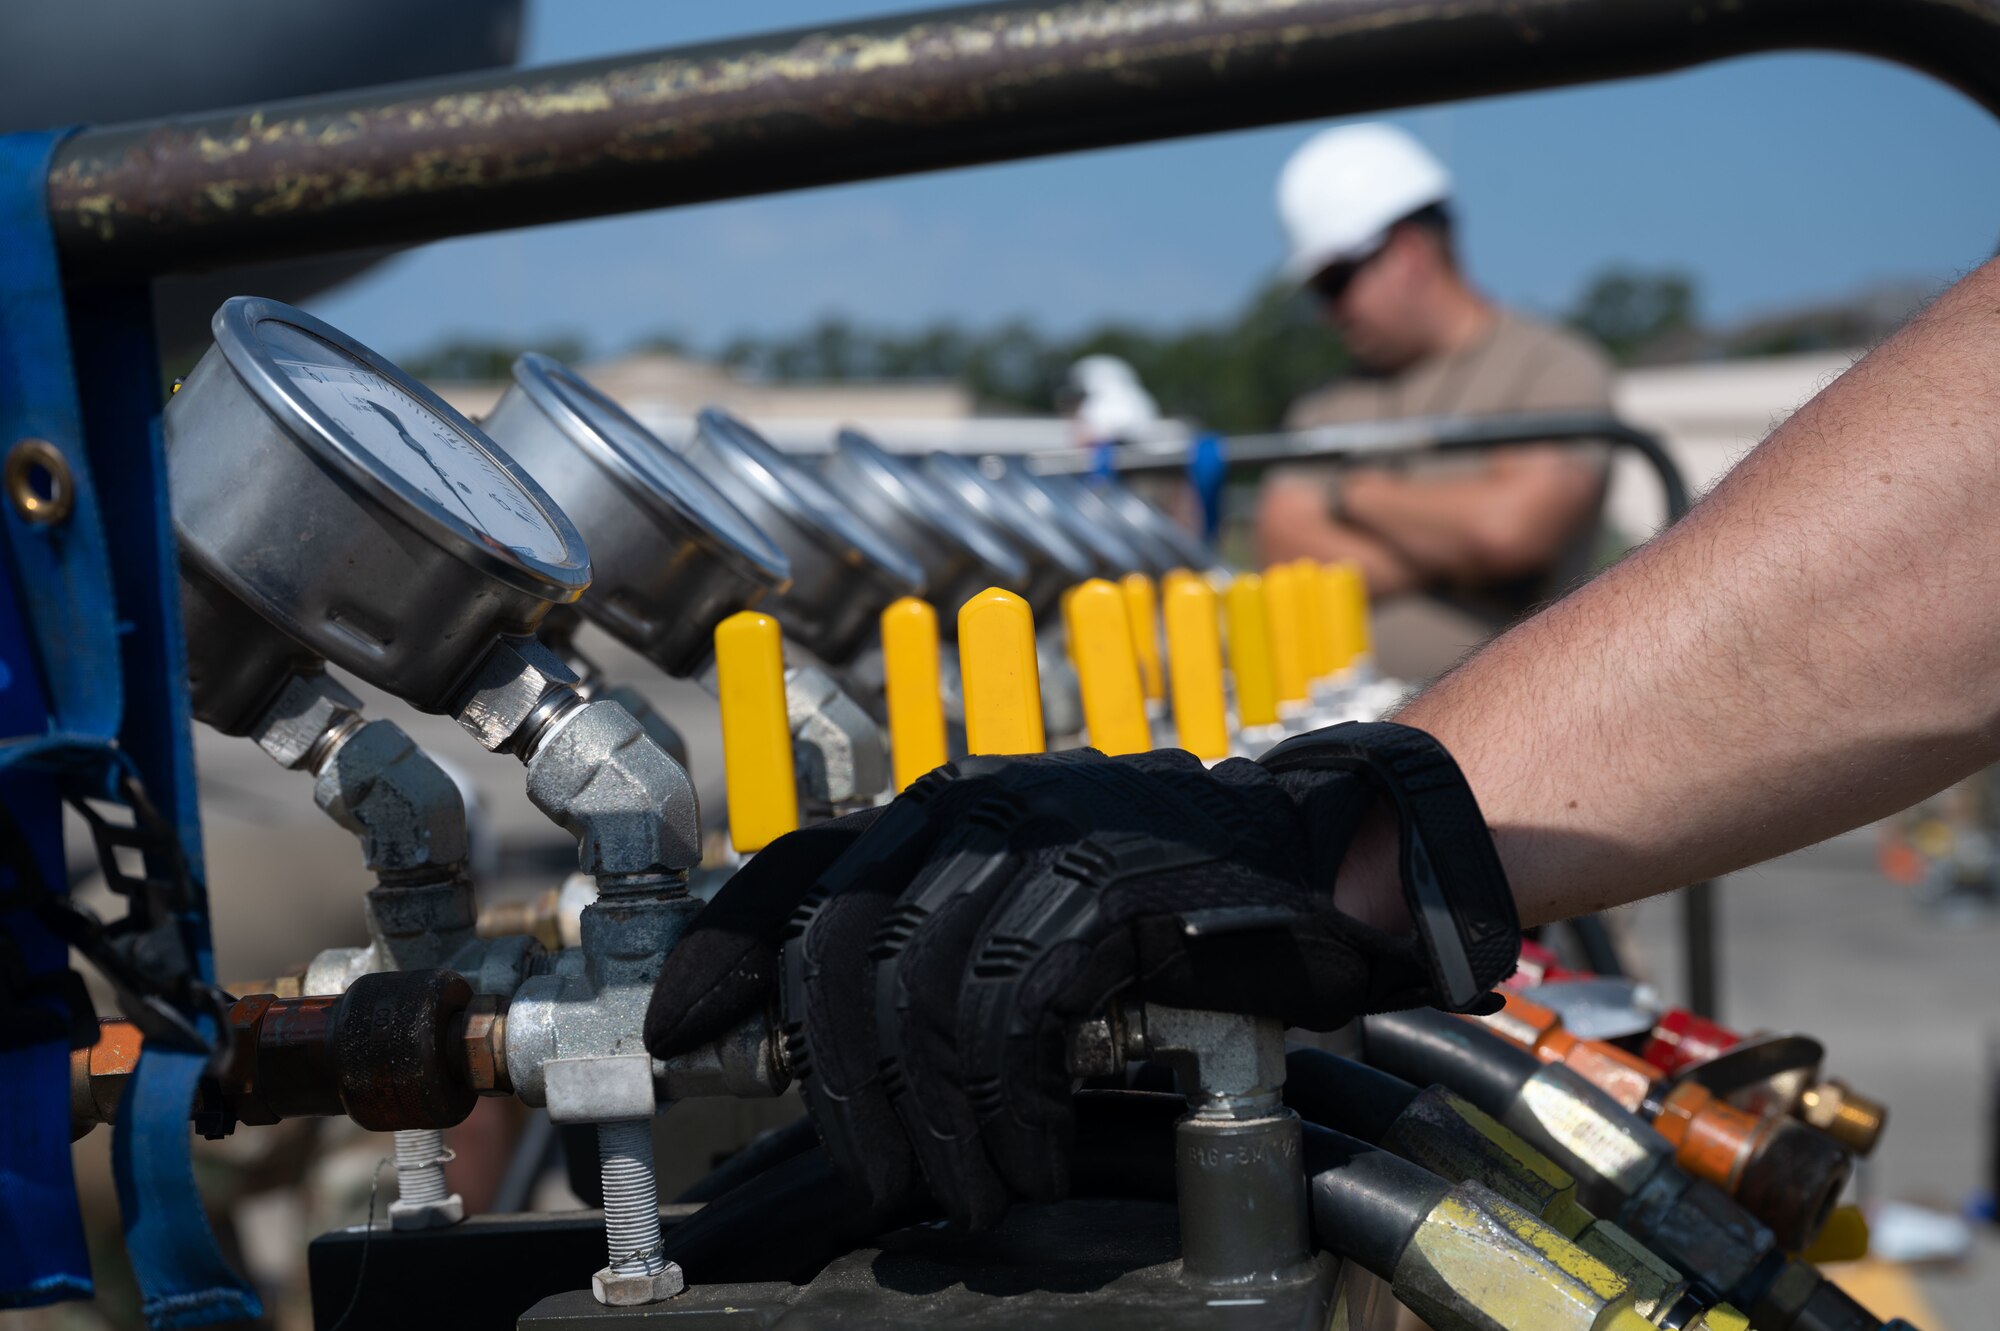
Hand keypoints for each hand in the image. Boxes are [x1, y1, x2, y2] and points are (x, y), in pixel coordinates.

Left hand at [646, 723, 1517, 1229]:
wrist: (1311, 863)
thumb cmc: (1160, 904)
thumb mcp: (1022, 906)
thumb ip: (925, 942)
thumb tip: (817, 1035)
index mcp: (939, 810)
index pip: (790, 869)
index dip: (719, 954)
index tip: (680, 1032)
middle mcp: (972, 811)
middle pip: (840, 954)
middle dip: (840, 1087)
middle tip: (874, 1175)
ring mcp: (1038, 845)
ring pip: (923, 1002)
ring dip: (939, 1125)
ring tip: (974, 1189)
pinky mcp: (1106, 895)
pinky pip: (1016, 1021)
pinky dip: (1014, 1110)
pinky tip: (1034, 1156)